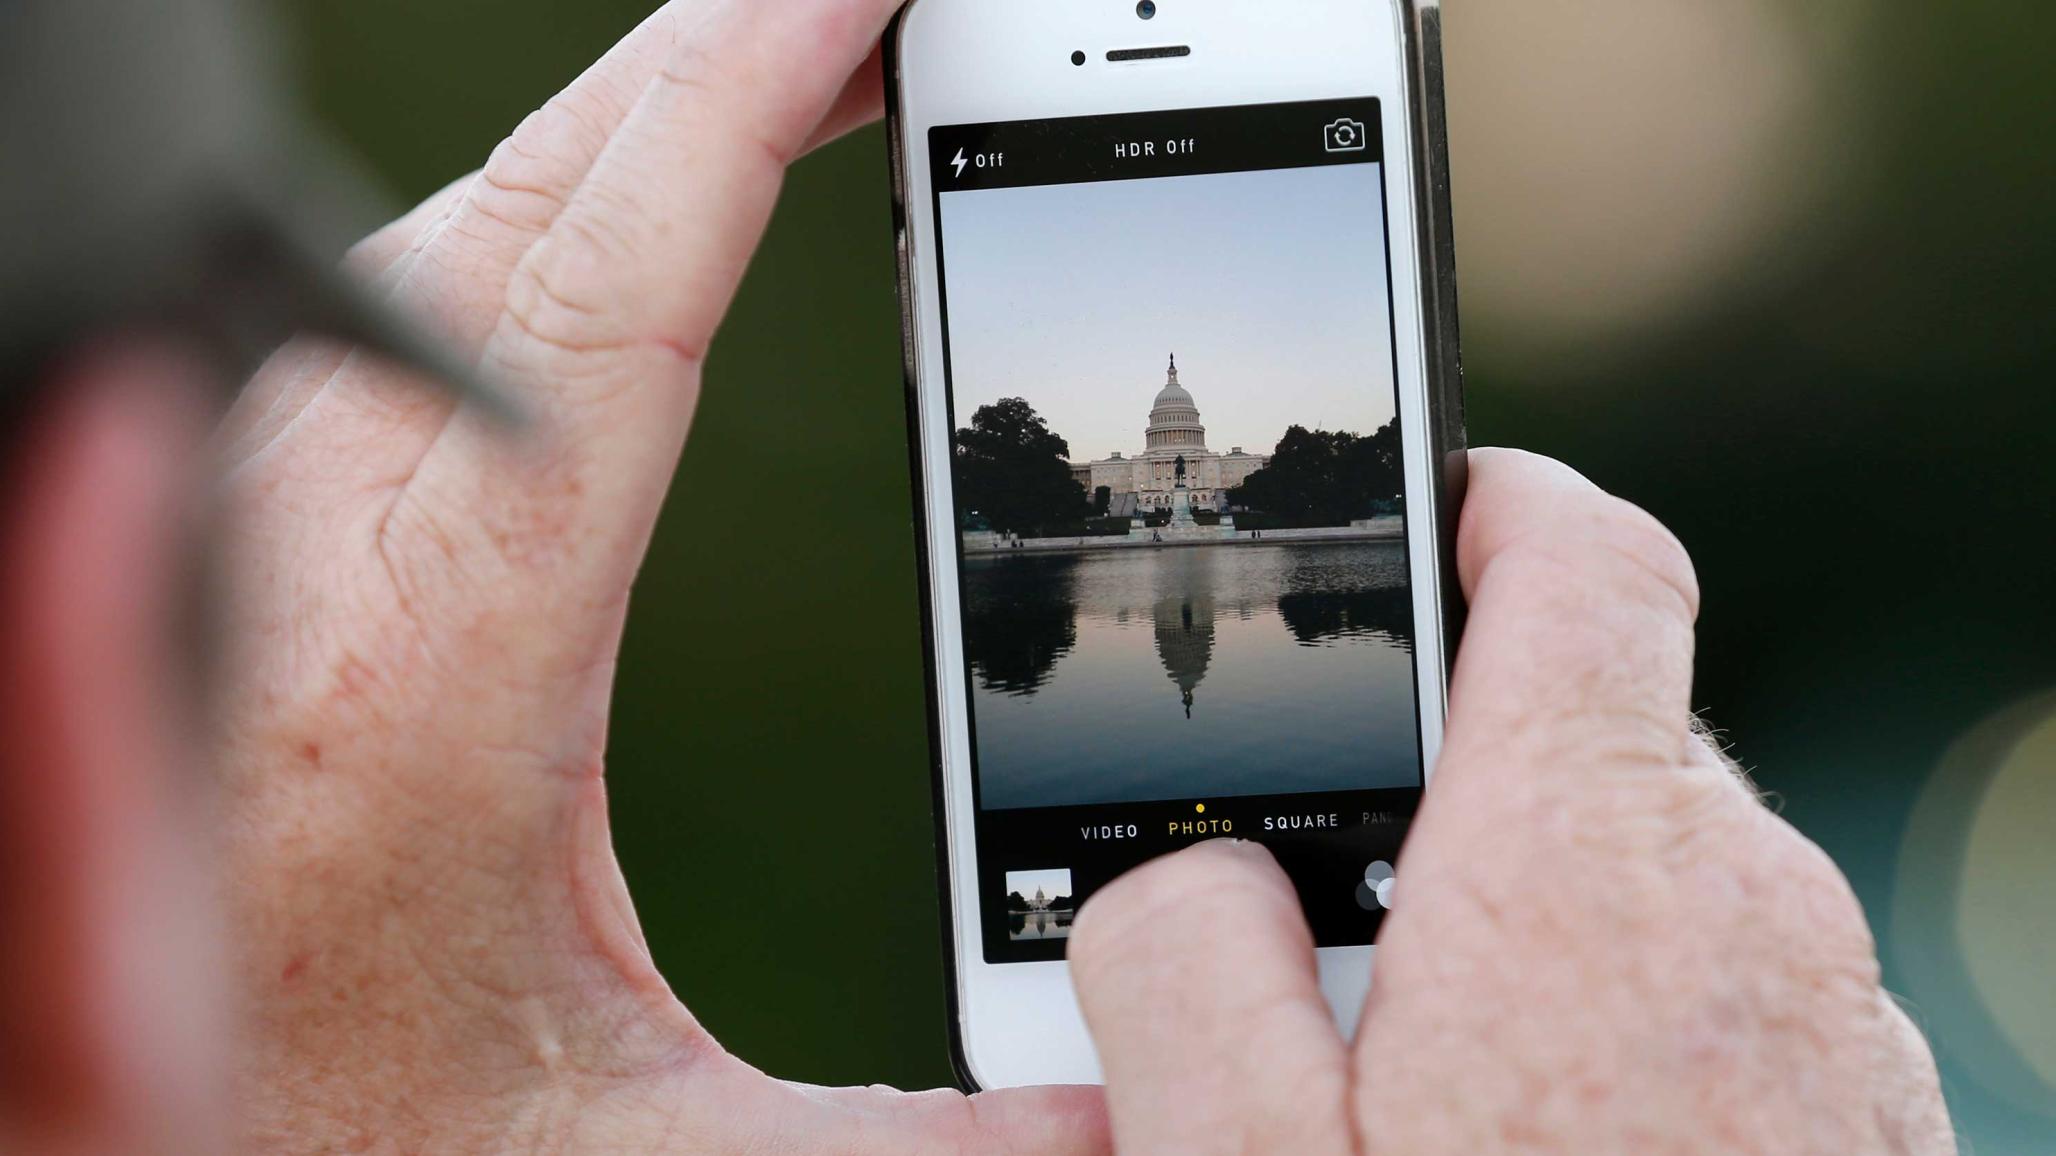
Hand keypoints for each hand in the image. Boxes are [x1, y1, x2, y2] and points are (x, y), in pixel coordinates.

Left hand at [208, 2, 1103, 1149]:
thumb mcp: (657, 1153)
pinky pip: (391, 307)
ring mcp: (249, 533)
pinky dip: (529, 218)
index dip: (741, 109)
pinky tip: (607, 225)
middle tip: (867, 10)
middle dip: (705, 67)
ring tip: (774, 81)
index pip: (606, 300)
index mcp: (425, 683)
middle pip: (518, 213)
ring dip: (616, 132)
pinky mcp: (243, 544)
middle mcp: (303, 569)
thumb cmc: (358, 1153)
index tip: (857, 1)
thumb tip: (1125, 1115)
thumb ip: (920, 1135)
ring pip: (440, 238)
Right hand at [1067, 449, 1955, 1154]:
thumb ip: (1171, 953)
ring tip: (1404, 1113)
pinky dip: (1610, 1032)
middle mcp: (1747, 908)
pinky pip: (1711, 1001)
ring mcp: (1829, 1022)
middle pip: (1576, 746)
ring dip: (1518, 943)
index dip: (1482, 501)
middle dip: (1435, 808)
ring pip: (1637, 890)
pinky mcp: (1855, 1116)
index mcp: (1585, 861)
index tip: (1413, 515)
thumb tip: (1192, 867)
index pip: (1578, 555)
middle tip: (1314, 961)